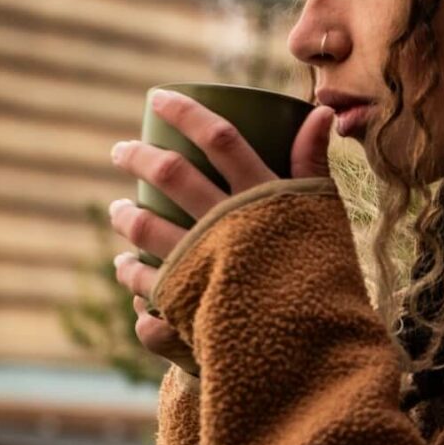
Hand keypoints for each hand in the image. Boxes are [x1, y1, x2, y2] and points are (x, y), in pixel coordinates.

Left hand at [108, 88, 334, 366]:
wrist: (314, 346)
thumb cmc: (325, 274)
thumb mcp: (324, 214)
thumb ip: (313, 164)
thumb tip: (321, 111)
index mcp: (264, 195)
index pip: (219, 137)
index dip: (186, 112)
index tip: (157, 98)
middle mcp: (228, 222)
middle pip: (172, 174)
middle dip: (138, 157)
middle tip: (120, 151)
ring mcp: (204, 261)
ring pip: (147, 226)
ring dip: (126, 215)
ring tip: (118, 209)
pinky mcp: (189, 300)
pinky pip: (145, 280)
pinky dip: (130, 270)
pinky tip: (124, 265)